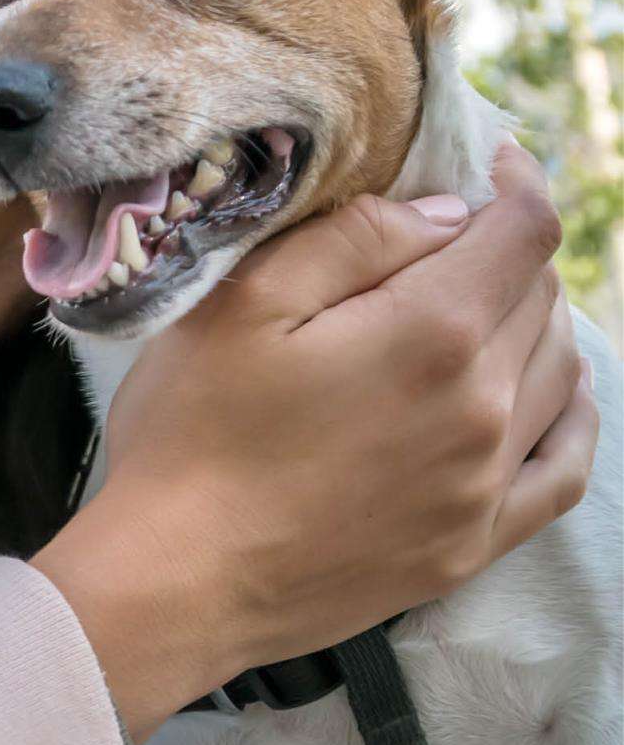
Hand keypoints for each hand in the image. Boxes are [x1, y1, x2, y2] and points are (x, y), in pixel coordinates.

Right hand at [35, 141, 596, 740]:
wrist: (175, 582)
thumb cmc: (192, 435)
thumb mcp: (245, 302)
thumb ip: (355, 238)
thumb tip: (446, 213)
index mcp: (432, 332)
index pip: (524, 230)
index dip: (515, 181)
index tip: (491, 162)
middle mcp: (482, 407)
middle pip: (540, 296)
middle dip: (507, 250)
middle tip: (455, 234)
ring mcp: (484, 485)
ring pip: (557, 371)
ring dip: (532, 321)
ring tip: (483, 303)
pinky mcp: (470, 544)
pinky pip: (563, 469)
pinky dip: (569, 416)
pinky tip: (549, 394)